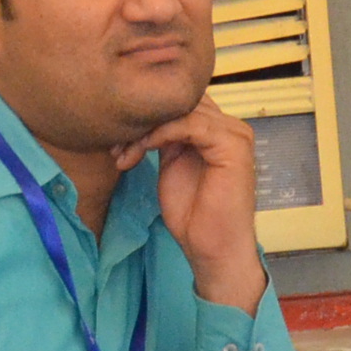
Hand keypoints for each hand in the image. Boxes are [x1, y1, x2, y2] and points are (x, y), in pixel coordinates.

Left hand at [137, 96, 265, 311]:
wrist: (213, 249)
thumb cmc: (194, 216)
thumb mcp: (173, 165)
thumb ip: (167, 138)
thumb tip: (143, 117)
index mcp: (218, 129)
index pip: (182, 101)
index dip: (147, 114)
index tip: (117, 140)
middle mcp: (230, 126)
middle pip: (181, 101)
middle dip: (143, 120)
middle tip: (116, 145)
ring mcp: (234, 134)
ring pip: (183, 109)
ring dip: (146, 128)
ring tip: (124, 153)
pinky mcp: (232, 145)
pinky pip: (190, 124)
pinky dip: (160, 133)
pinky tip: (141, 150)